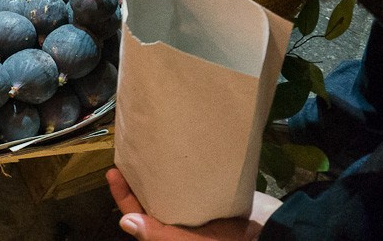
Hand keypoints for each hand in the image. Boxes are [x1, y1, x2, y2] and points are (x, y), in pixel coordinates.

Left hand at [108, 168, 281, 239]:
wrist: (270, 238)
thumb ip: (160, 235)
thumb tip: (126, 221)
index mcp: (169, 235)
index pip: (136, 216)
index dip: (122, 196)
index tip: (112, 172)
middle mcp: (178, 224)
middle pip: (150, 201)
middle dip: (137, 181)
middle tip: (128, 153)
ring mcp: (195, 214)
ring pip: (168, 193)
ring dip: (156, 175)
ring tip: (148, 150)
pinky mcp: (211, 203)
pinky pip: (189, 188)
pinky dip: (180, 174)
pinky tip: (177, 157)